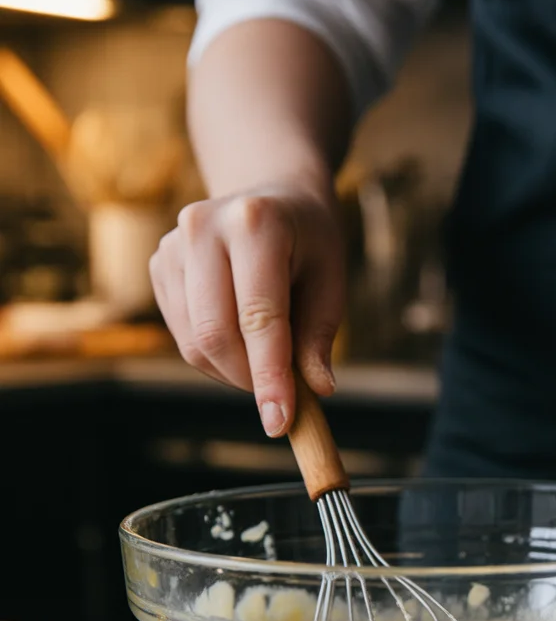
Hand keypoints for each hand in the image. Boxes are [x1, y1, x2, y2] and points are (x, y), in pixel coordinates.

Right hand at [149, 178, 344, 435]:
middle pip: (216, 334)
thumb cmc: (309, 243)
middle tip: (282, 397)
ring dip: (233, 372)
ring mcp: (172, 245)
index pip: (259, 316)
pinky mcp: (158, 266)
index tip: (280, 423)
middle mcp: (203, 227)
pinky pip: (183, 336)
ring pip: (195, 343)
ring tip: (267, 359)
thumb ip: (319, 336)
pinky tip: (241, 340)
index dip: (270, 376)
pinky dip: (215, 357)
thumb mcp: (331, 281)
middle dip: (250, 379)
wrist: (270, 197)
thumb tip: (316, 390)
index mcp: (255, 222)